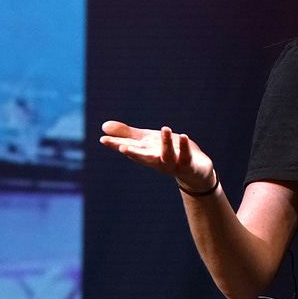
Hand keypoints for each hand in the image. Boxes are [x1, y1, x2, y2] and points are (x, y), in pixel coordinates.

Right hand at [99, 120, 216, 192]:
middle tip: (122, 147)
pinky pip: (186, 156)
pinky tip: (184, 135)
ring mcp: (172, 163)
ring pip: (167, 155)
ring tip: (165, 128)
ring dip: (166, 143)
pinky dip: (185, 147)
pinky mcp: (188, 164)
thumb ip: (128, 134)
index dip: (116, 144)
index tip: (103, 140)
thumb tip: (104, 126)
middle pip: (143, 156)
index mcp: (145, 153)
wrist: (194, 172)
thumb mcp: (147, 142)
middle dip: (134, 152)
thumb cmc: (168, 154)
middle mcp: (156, 160)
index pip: (128, 147)